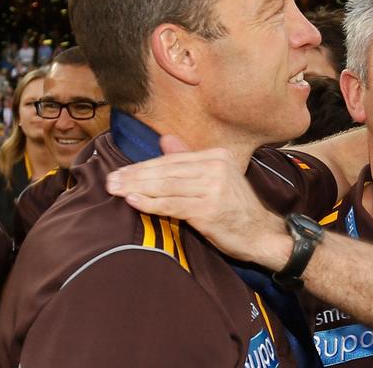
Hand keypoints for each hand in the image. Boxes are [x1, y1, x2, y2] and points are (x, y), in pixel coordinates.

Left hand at [106, 135, 290, 267]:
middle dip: (135, 176)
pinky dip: (151, 203)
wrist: (261, 234)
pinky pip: (173, 205)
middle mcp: (216, 167)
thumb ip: (189, 159)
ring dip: (137, 188)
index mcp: (216, 156)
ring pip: (166, 186)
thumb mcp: (215, 179)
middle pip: (166, 171)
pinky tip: (133, 202)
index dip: (143, 166)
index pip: (172, 160)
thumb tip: (165, 139)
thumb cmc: (234, 208)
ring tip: (115, 190)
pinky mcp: (210, 209)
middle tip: (110, 181)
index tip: (120, 172)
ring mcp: (214, 187)